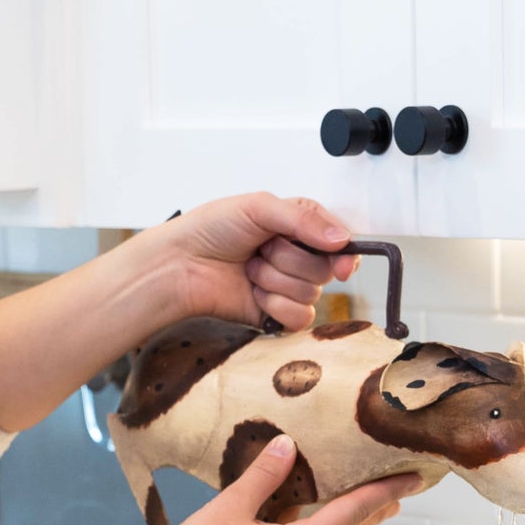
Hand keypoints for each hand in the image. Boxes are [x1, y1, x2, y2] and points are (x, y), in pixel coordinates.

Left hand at [138, 192, 362, 333]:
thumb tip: (341, 239)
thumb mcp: (259, 207)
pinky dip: (276, 305)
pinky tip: (254, 293)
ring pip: (311, 293)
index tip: (341, 263)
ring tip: (249, 269)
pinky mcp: (275, 315)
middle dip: (290, 259)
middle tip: (260, 249)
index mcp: (297, 227)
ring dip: (275, 279)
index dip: (344, 254)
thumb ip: (304, 219)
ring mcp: (286, 287)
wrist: (179, 264)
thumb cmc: (210, 229)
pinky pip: (299, 317)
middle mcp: (296, 257)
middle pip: (325, 270)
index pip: (339, 243)